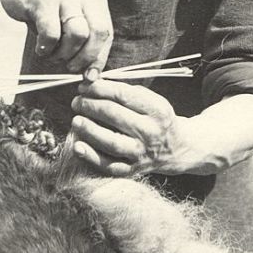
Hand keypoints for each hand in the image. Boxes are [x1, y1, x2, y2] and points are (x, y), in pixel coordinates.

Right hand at [0, 0, 112, 76]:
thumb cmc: (45, 13)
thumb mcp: (69, 26)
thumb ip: (84, 46)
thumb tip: (92, 76)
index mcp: (96, 0)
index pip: (107, 34)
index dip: (99, 59)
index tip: (89, 76)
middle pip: (99, 32)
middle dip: (85, 57)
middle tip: (70, 67)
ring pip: (78, 34)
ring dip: (63, 54)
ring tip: (52, 55)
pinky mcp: (44, 0)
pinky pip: (52, 34)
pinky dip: (46, 48)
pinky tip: (40, 48)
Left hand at [70, 79, 221, 176]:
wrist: (176, 149)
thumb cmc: (155, 118)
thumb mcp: (150, 100)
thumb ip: (124, 90)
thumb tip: (91, 83)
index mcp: (157, 110)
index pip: (123, 95)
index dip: (100, 89)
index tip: (84, 86)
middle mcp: (151, 132)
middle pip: (115, 116)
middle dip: (91, 106)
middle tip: (77, 102)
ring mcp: (142, 153)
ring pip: (111, 142)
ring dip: (89, 130)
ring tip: (76, 120)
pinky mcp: (133, 170)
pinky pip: (109, 166)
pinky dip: (91, 157)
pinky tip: (78, 146)